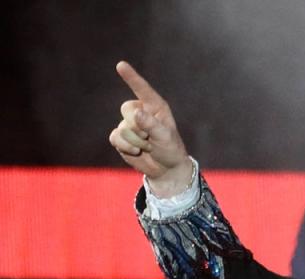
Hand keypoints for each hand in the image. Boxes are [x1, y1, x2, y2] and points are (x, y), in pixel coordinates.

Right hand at [109, 61, 191, 196]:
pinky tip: (136, 152)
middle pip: (127, 110)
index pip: (142, 89)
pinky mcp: (120, 137)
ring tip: (148, 147)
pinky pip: (115, 138)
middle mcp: (140, 112)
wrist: (165, 169)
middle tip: (151, 139)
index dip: (131, 77)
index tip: (121, 65)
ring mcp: (129, 124)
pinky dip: (126, 147)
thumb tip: (135, 113)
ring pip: (122, 128)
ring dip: (136, 142)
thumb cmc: (170, 149)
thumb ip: (151, 125)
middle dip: (139, 128)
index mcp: (155, 107)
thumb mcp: (165, 137)